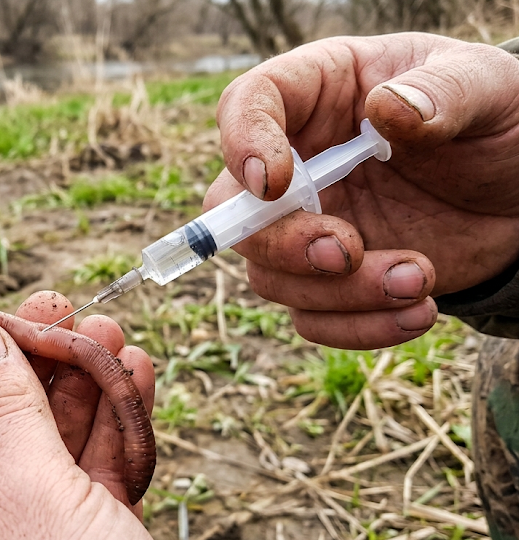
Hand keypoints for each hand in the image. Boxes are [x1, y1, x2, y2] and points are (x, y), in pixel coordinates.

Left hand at [0, 289, 154, 538]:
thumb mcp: (27, 499)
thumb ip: (0, 414)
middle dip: (24, 359)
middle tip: (54, 306)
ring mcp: (31, 534)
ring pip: (46, 440)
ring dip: (79, 381)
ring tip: (105, 327)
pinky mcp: (88, 539)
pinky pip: (94, 469)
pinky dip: (116, 421)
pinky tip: (132, 372)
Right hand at [206, 32, 518, 348]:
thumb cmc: (498, 120)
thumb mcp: (488, 86)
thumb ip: (442, 91)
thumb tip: (386, 110)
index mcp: (317, 93)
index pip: (245, 105)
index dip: (243, 143)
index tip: (275, 182)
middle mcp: (297, 162)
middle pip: (234, 210)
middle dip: (282, 242)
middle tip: (347, 252)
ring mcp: (307, 225)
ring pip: (271, 275)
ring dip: (340, 293)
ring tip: (422, 278)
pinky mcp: (330, 280)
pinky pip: (311, 319)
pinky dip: (358, 327)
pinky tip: (418, 311)